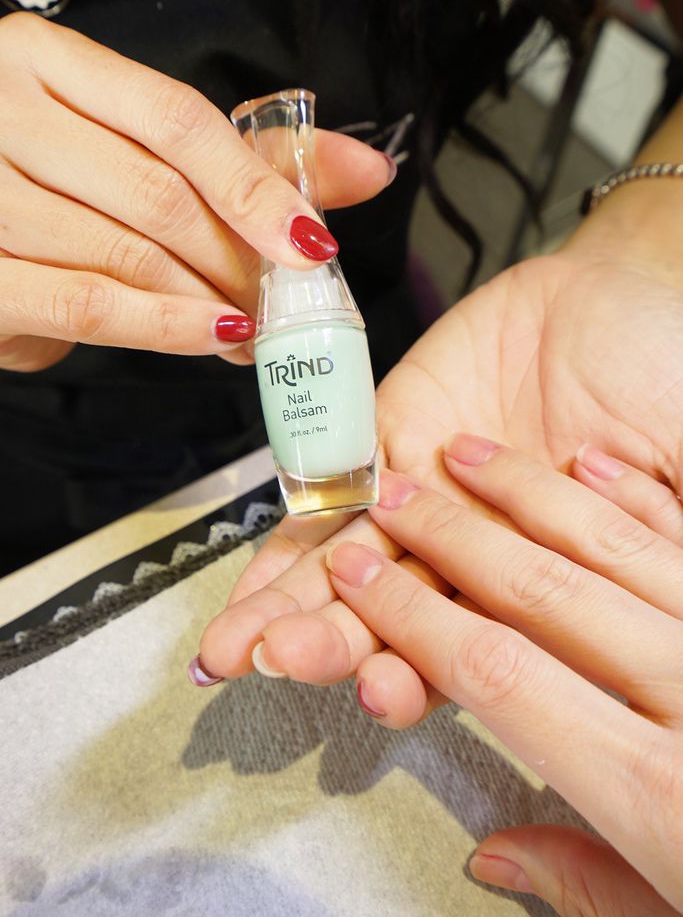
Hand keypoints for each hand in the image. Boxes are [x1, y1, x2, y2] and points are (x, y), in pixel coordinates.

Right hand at [0, 12, 391, 370]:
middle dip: (238, 260)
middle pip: (160, 195)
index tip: (311, 239)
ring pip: (128, 255)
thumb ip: (243, 156)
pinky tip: (212, 337)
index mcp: (47, 63)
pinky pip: (85, 305)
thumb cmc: (48, 179)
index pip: (175, 119)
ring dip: (209, 302)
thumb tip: (366, 170)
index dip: (255, 186)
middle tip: (281, 300)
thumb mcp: (129, 146)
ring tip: (252, 329)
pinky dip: (161, 327)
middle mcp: (3, 113)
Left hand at [197, 241, 682, 706]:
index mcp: (533, 578)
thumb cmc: (659, 379)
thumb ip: (655, 534)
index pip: (466, 650)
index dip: (423, 677)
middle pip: (390, 617)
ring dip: (290, 607)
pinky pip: (329, 495)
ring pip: (346, 568)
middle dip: (333, 644)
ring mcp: (421, 499)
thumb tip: (652, 610)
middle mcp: (469, 553)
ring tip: (236, 645)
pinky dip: (290, 538)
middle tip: (280, 662)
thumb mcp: (676, 465)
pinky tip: (249, 583)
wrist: (613, 298)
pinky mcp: (387, 439)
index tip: (385, 690)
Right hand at [325, 442, 682, 915]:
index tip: (361, 581)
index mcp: (656, 786)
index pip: (499, 675)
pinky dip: (635, 503)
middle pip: (541, 596)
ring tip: (469, 456)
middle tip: (391, 495)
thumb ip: (587, 882)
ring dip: (529, 498)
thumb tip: (496, 851)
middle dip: (449, 538)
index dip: (414, 617)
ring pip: (612, 549)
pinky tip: (590, 469)